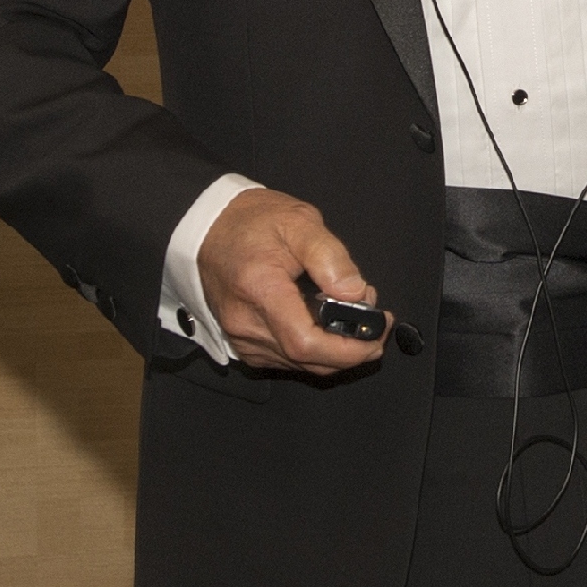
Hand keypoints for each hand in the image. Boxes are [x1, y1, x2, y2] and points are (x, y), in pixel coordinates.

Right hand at [198, 188, 386, 376]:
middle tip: (375, 320)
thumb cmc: (253, 222)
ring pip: (301, 365)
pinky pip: (288, 360)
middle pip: (308, 360)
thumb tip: (355, 293)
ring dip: (336, 350)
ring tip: (353, 315)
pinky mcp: (244, 345)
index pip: (306, 342)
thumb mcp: (299, 222)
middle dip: (352, 350)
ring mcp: (242, 339)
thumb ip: (330, 257)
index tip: (377, 329)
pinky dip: (316, 350)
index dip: (349, 347)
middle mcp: (246, 324)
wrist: (209, 229)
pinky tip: (327, 325)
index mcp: (260, 291)